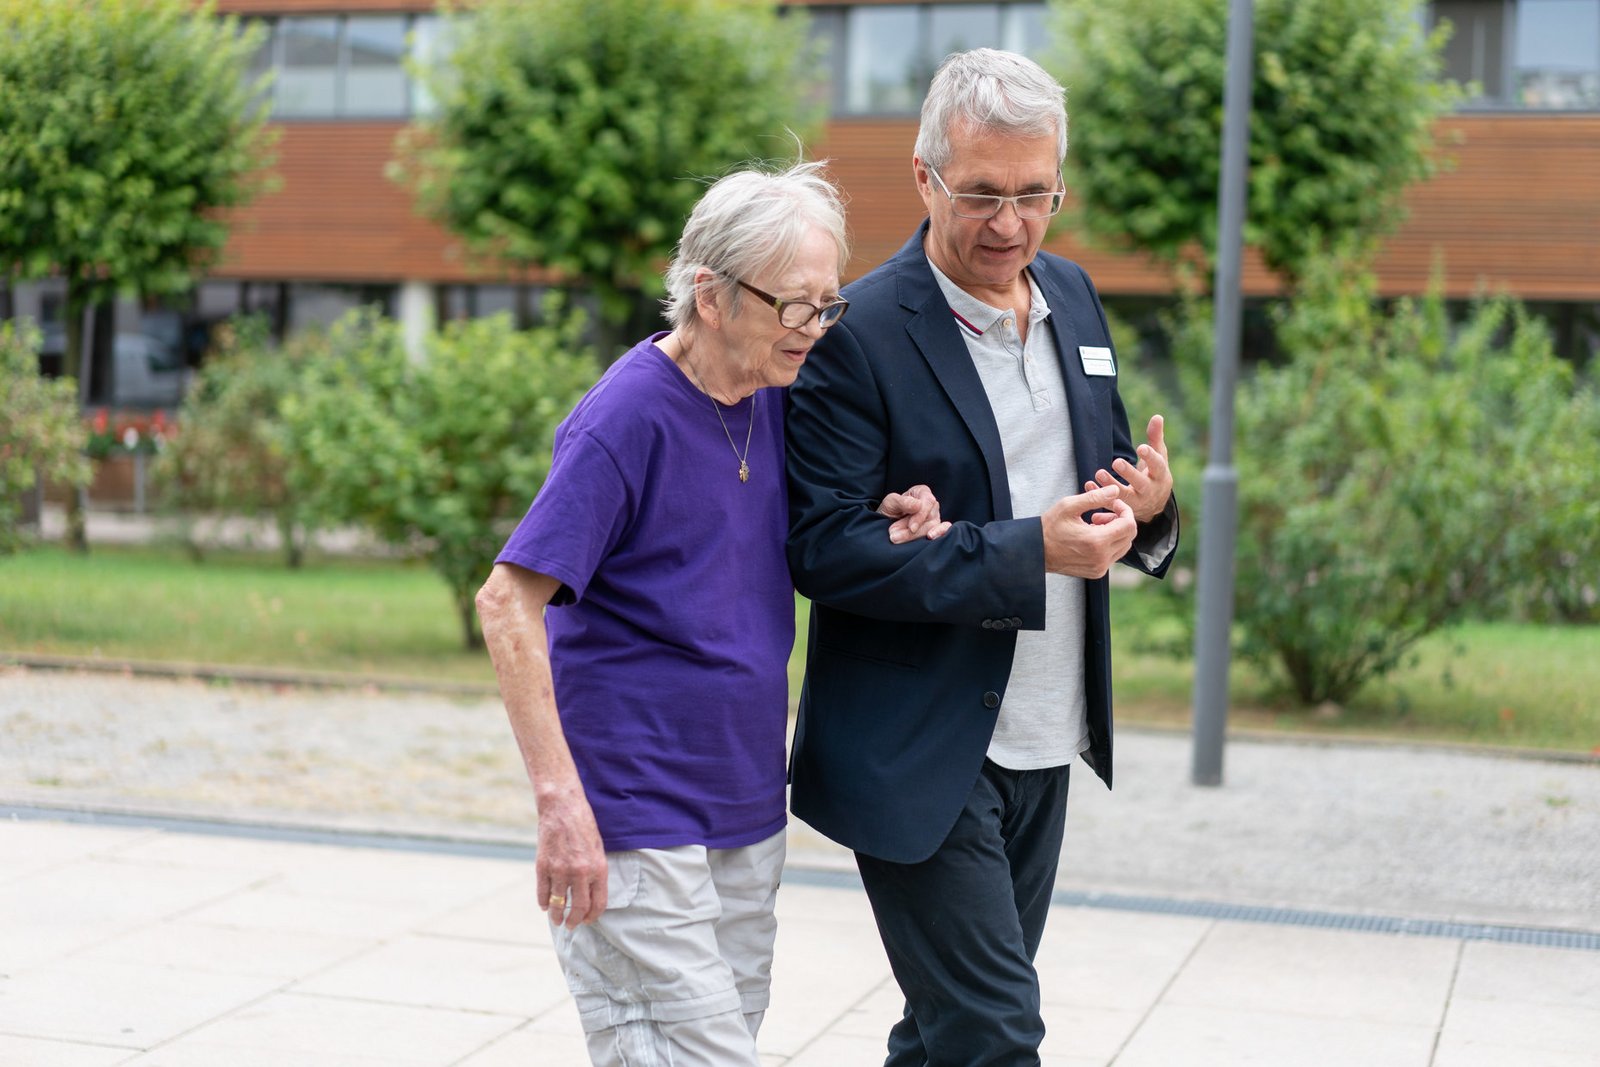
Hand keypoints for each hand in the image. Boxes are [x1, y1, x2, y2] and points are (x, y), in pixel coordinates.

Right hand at [535, 786, 607, 928]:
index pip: (598, 903)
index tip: (587, 921)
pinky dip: (543, 902)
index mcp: (598, 868)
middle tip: (571, 925)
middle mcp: (580, 872)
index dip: (592, 916)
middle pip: (578, 908)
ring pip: (558, 904)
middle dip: (575, 921)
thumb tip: (591, 895)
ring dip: (557, 916)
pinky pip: (542, 892)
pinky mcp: (543, 865)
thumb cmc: (584, 826)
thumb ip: (596, 872)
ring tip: (557, 920)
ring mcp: (560, 870)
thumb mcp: (598, 848)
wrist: (563, 806)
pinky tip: (544, 906)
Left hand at [880, 484, 951, 542]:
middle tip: (894, 536)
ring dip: (915, 536)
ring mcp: (935, 518)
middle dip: (911, 530)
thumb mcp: (890, 502)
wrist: (885, 524)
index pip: (928, 502)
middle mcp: (931, 505)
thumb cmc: (890, 509)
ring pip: (932, 528)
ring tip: (896, 539)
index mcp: (922, 493)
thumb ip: (902, 502)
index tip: (911, 528)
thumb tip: (918, 505)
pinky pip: (944, 531)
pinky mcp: (935, 530)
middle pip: (930, 517)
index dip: (920, 516)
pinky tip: (931, 538)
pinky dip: (940, 534)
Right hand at [1042, 484, 1137, 577]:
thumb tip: (1115, 491)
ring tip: (1095, 524)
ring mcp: (1100, 568)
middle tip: (1101, 513)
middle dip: (1121, 520)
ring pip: (1123, 546)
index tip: (1113, 503)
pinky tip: (1092, 536)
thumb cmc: (1049, 527)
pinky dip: (1109, 543)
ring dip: (1115, 532)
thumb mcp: (1069, 506)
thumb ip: (1095, 497)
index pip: (1129, 525)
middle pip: (1129, 536)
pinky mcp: (1097, 572)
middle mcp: (1101, 558)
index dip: (1125, 510)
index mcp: (1097, 541)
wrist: (1035, 551)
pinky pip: (1114, 555)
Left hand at [1085, 414, 1172, 523]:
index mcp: (1160, 476)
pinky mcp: (1124, 509)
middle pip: (1141, 483)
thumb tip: (1157, 416)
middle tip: (1116, 461)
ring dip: (1111, 486)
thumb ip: (1156, 438)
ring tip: (1098, 473)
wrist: (1155, 504)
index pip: (1158, 466)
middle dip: (1129, 473)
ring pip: (1125, 496)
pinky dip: (1100, 497)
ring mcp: (1137, 503)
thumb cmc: (1155, 474)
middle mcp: (1150, 491)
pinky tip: (1088, 484)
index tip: (1141, 448)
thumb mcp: (1159, 457)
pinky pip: (1111, 505)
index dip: (1150, 457)